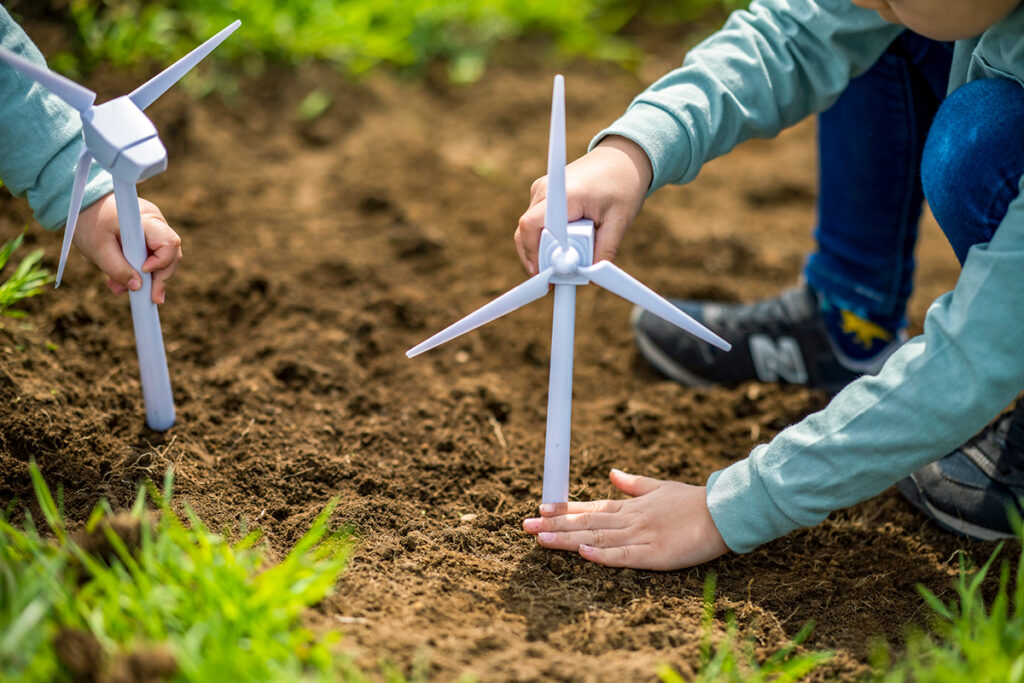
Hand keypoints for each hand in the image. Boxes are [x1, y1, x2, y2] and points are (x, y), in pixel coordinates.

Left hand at [73, 193, 181, 303]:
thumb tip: (137, 287)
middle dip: (160, 277)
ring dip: (149, 277)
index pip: (169, 243)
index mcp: (144, 220)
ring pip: (163, 258)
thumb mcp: (97, 249)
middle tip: (150, 297)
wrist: (82, 204)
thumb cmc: (88, 220)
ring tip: (121, 288)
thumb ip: (117, 269)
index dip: (161, 262)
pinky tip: (124, 280)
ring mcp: (154, 228)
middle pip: (171, 254)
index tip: (144, 272)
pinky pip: (153, 255)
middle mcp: (155, 221)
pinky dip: (141, 270)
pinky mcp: (149, 235)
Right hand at [515, 135, 652, 274]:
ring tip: (565, 261)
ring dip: (544, 249)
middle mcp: (545, 190)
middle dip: (539, 258)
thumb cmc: (622, 186)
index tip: (545, 275)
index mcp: (564, 194)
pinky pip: (537, 224)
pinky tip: (564, 248)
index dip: (533, 254)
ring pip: (530, 230)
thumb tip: (591, 279)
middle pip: (526, 232)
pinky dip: (547, 239)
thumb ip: (605, 250)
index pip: (531, 226)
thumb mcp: (619, 221)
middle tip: (556, 278)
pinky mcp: (542, 195)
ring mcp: (541, 191)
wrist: (623, 157)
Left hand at [522, 469, 728, 570]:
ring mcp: (642, 537)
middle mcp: (630, 520)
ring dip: (567, 539)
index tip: (540, 508)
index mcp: (630, 507)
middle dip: (554, 524)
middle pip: (585, 523)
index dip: (564, 509)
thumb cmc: (692, 501)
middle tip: (525, 525)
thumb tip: (612, 472)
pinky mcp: (657, 555)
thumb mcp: (660, 487)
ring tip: (541, 538)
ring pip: (597, 538)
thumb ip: (634, 484)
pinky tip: (583, 553)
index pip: (590, 507)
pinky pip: (625, 556)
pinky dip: (603, 556)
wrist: (723, 511)